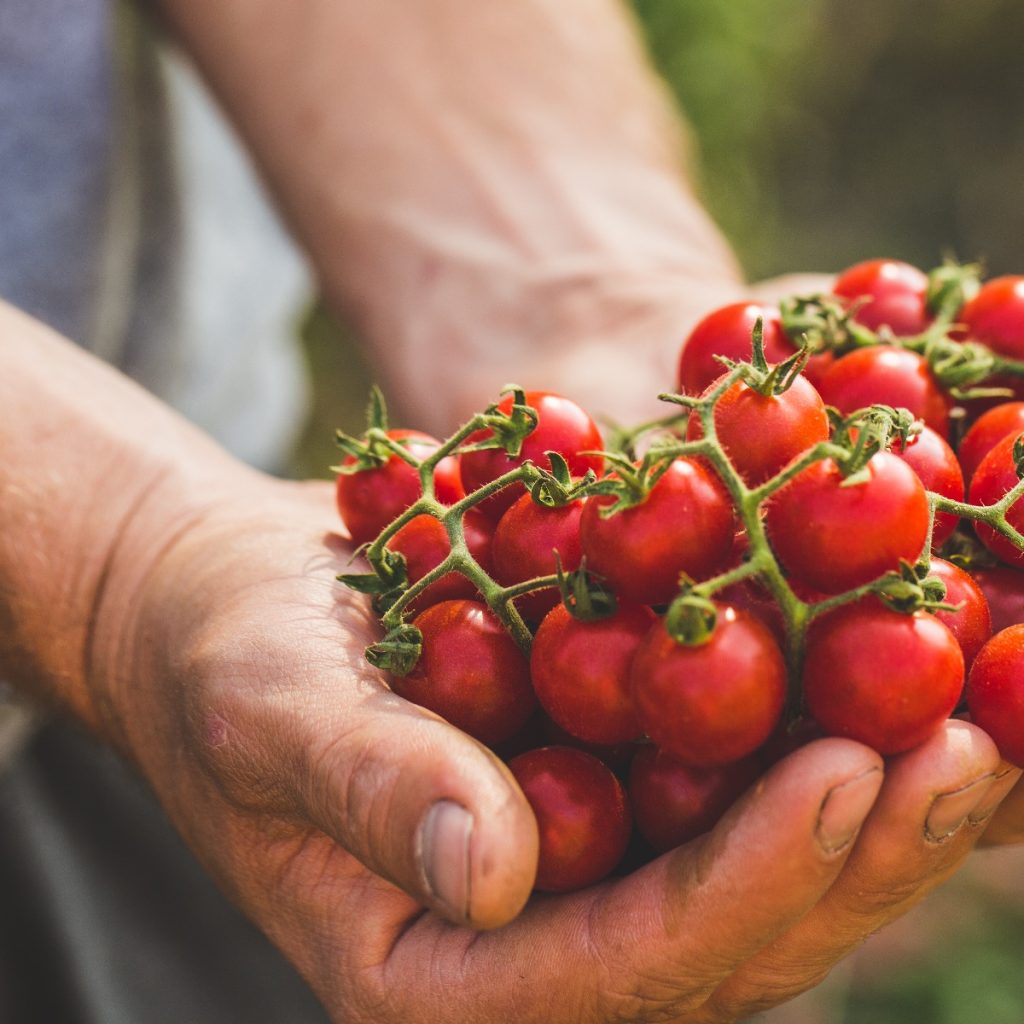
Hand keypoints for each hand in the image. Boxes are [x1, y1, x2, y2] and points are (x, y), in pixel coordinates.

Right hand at [86, 471, 1018, 1022]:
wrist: (229, 597)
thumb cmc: (221, 657)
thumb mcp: (267, 710)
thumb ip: (365, 788)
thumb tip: (491, 869)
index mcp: (439, 965)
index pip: (623, 963)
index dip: (747, 880)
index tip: (853, 774)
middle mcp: (529, 929)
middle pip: (723, 926)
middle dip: (853, 847)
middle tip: (970, 750)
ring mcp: (576, 853)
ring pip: (749, 852)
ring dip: (870, 789)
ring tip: (980, 707)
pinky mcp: (600, 774)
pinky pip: (723, 766)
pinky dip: (810, 719)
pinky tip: (891, 655)